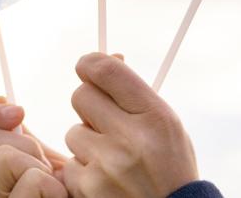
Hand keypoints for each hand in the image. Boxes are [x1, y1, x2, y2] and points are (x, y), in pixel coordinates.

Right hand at [0, 98, 67, 196]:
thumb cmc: (73, 194)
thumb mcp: (48, 162)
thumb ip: (24, 138)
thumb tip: (0, 99)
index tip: (19, 112)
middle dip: (23, 142)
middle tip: (47, 166)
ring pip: (5, 158)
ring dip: (40, 166)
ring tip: (57, 188)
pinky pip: (32, 181)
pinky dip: (53, 186)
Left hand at [63, 53, 197, 197]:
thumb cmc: (170, 168)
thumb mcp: (167, 126)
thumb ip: (135, 94)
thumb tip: (105, 57)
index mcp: (155, 117)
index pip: (107, 70)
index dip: (90, 64)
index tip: (86, 67)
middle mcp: (130, 139)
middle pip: (81, 96)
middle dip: (89, 107)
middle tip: (105, 122)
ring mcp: (106, 166)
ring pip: (73, 132)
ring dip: (87, 143)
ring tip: (113, 160)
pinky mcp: (87, 189)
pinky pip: (70, 165)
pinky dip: (83, 172)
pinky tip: (106, 181)